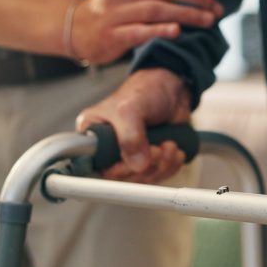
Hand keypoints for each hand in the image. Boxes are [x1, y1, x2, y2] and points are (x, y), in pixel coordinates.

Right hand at [76, 68, 192, 182]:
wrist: (170, 88)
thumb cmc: (144, 91)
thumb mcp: (130, 109)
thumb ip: (130, 137)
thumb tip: (138, 165)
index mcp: (93, 135)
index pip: (95, 167)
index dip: (116, 171)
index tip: (132, 162)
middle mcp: (109, 149)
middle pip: (121, 178)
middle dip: (145, 168)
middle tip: (157, 149)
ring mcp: (130, 156)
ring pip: (142, 179)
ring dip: (161, 166)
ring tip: (169, 145)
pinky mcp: (149, 160)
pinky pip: (158, 176)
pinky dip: (170, 167)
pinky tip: (174, 151)